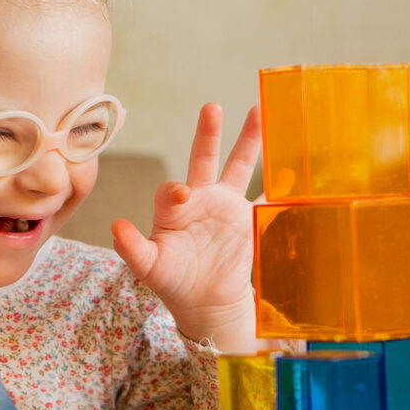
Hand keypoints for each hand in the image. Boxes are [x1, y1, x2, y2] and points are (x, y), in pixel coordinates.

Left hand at [111, 103, 260, 339]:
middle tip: (211, 107)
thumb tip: (116, 226)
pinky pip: (267, 199)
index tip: (183, 194)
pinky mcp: (249, 220)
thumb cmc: (172, 281)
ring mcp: (226, 205)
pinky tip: (293, 168)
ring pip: (238, 166)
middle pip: (204, 159)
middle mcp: (200, 198)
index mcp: (173, 207)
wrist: (204, 301)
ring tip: (258, 110)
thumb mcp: (149, 267)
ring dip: (249, 140)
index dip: (175, 189)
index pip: (171, 189)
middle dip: (208, 134)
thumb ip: (133, 248)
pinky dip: (281, 186)